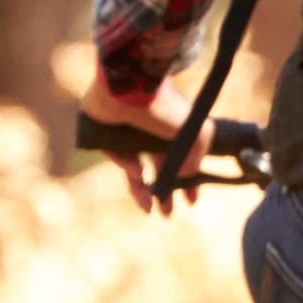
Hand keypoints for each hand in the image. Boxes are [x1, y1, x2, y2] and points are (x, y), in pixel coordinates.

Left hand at [78, 79, 181, 211]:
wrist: (130, 89)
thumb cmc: (166, 107)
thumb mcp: (195, 135)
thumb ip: (194, 159)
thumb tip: (187, 177)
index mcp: (175, 129)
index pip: (182, 160)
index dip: (188, 182)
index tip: (192, 201)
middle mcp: (152, 132)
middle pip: (158, 168)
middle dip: (165, 192)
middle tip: (168, 213)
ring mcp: (129, 135)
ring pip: (137, 169)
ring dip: (144, 190)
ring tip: (150, 208)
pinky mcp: (107, 137)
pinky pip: (119, 159)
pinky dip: (129, 171)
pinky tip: (138, 176)